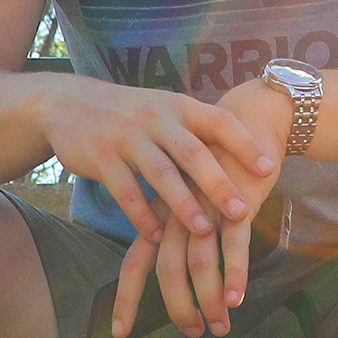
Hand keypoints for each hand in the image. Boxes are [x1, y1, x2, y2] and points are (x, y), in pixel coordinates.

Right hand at [37, 78, 279, 337]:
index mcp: (178, 106)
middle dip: (218, 183)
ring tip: (205, 231)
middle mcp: (156, 118)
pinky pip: (125, 189)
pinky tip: (156, 235)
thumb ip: (198, 129)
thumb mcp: (166, 109)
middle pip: (192, 153)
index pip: (218, 121)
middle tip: (242, 212)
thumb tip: (249, 150)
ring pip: (160, 173)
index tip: (269, 167)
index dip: (244, 143)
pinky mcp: (101, 157)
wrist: (69, 102)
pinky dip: (141, 214)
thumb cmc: (132, 113)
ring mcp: (127, 137)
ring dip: (183, 205)